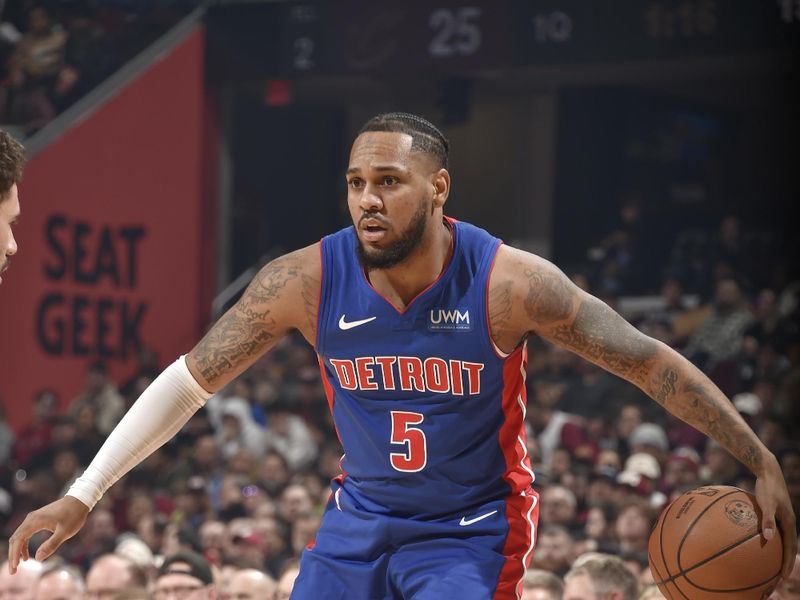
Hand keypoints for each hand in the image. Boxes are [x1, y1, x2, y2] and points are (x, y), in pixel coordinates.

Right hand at [7, 496, 89, 573]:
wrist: (79, 500)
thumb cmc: (74, 516)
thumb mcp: (65, 532)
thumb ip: (51, 545)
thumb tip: (37, 558)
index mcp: (35, 521)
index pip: (18, 540)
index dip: (14, 555)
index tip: (15, 568)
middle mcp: (31, 518)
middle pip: (15, 539)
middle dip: (13, 555)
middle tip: (13, 571)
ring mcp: (33, 518)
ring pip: (19, 536)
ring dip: (17, 551)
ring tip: (19, 565)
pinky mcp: (37, 519)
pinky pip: (25, 533)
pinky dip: (23, 545)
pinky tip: (27, 555)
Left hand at [754, 456, 797, 579]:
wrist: (767, 470)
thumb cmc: (767, 487)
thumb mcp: (767, 504)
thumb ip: (768, 520)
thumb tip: (768, 538)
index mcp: (789, 523)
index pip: (791, 549)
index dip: (787, 564)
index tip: (781, 578)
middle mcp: (787, 522)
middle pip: (787, 547)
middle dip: (782, 563)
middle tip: (775, 578)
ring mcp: (780, 517)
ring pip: (780, 539)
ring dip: (775, 552)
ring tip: (764, 564)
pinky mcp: (772, 512)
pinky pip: (770, 530)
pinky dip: (765, 539)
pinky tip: (751, 542)